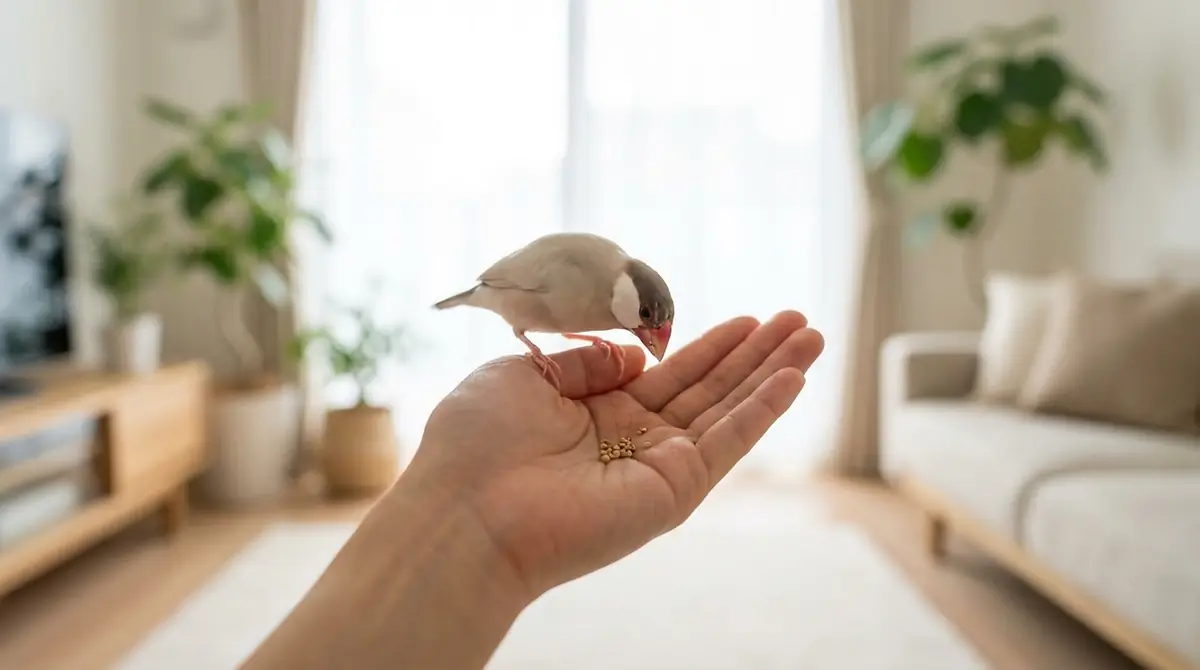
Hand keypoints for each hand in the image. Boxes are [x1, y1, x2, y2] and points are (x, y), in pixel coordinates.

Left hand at [403, 311, 823, 596]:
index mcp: (596, 415)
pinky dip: (762, 410)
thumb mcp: (525, 375)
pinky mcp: (673, 491)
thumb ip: (584, 361)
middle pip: (710, 390)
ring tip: (812, 337)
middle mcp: (633, 442)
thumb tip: (634, 356)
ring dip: (773, 373)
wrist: (466, 509)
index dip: (710, 347)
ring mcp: (657, 467)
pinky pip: (726, 443)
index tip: (747, 321)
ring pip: (728, 412)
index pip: (668, 375)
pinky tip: (792, 378)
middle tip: (799, 321)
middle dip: (756, 355)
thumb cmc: (477, 442)